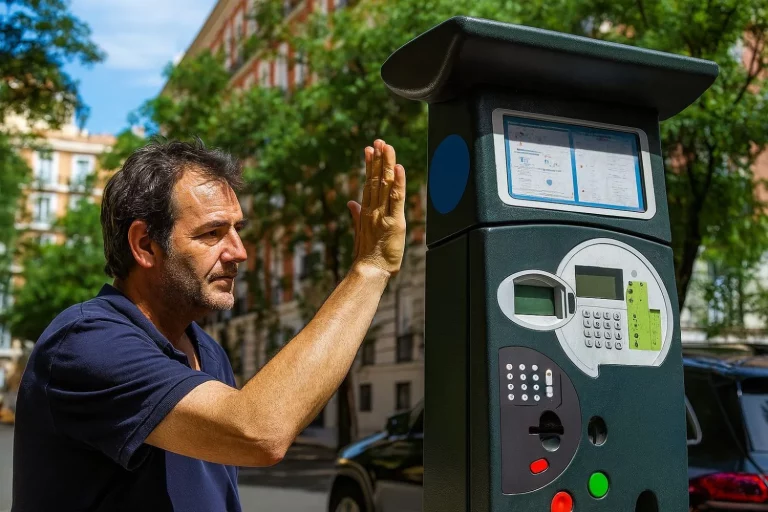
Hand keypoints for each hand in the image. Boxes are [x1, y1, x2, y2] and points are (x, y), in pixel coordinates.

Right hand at [347, 139, 405, 276]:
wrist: (370, 270)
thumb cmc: (367, 254)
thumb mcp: (360, 231)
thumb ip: (356, 214)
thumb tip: (350, 202)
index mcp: (367, 211)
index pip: (368, 183)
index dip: (369, 165)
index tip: (369, 149)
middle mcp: (373, 209)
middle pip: (376, 179)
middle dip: (378, 159)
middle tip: (378, 141)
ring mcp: (382, 214)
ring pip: (385, 185)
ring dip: (387, 164)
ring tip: (386, 147)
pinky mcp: (394, 222)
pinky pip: (396, 199)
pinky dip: (398, 183)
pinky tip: (398, 168)